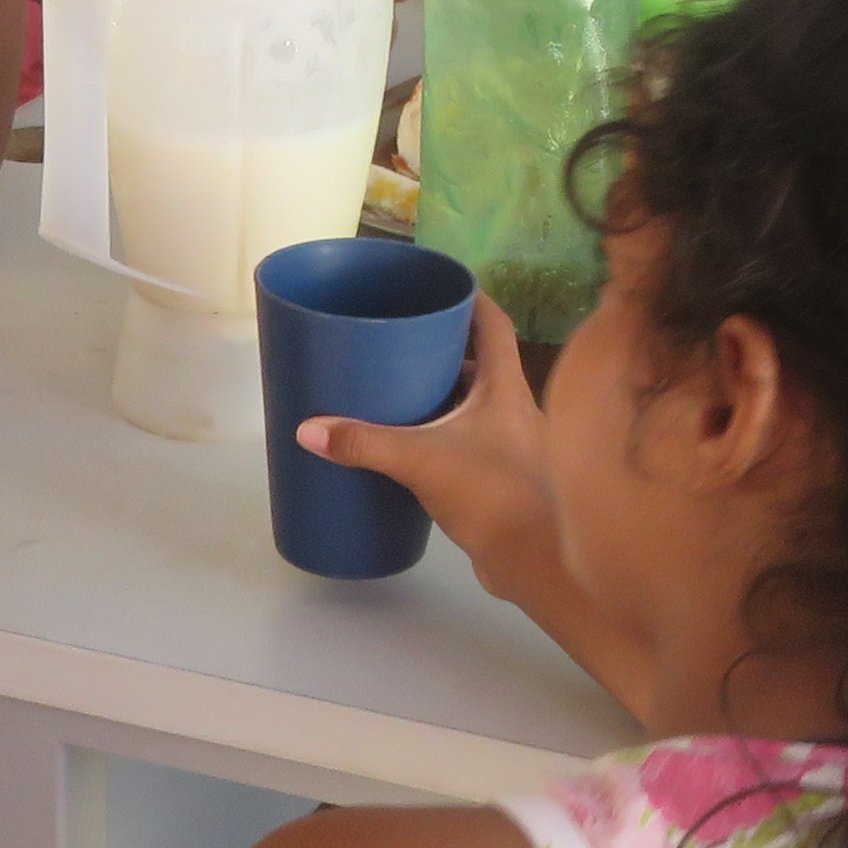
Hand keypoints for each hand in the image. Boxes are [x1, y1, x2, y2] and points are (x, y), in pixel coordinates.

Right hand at [304, 297, 557, 605]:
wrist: (539, 562)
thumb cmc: (493, 493)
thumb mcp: (422, 460)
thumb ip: (366, 443)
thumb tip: (308, 429)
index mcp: (505, 386)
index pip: (492, 324)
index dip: (470, 298)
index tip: (438, 286)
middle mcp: (513, 407)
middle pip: (479, 363)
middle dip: (442, 350)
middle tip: (397, 340)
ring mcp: (509, 444)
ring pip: (472, 404)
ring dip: (440, 394)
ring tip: (394, 387)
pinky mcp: (498, 478)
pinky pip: (467, 440)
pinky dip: (440, 433)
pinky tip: (409, 443)